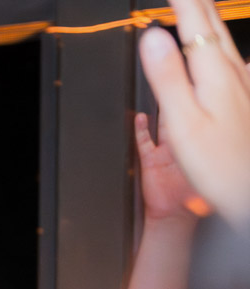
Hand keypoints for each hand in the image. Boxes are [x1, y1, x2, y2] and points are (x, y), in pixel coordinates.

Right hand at [139, 0, 249, 226]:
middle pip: (212, 27)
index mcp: (214, 76)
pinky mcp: (247, 101)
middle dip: (195, 2)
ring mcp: (244, 87)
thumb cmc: (220, 166)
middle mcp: (234, 75)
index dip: (180, 0)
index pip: (193, 24)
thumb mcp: (185, 122)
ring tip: (201, 5)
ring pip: (225, 41)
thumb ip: (168, 77)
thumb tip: (152, 36)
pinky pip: (236, 62)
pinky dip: (224, 47)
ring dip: (210, 19)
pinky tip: (233, 53)